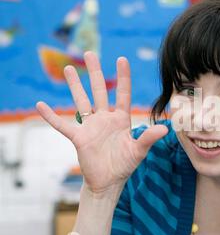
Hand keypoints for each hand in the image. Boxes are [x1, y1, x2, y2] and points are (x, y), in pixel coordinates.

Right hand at [36, 52, 167, 192]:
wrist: (108, 182)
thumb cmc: (124, 165)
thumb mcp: (138, 151)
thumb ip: (148, 138)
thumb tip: (165, 128)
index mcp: (121, 119)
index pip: (122, 94)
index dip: (123, 77)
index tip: (121, 59)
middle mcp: (105, 118)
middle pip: (99, 90)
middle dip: (95, 72)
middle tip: (90, 53)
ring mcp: (91, 126)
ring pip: (81, 101)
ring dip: (75, 85)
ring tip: (70, 68)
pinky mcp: (79, 137)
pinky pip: (62, 124)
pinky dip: (51, 116)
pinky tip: (40, 105)